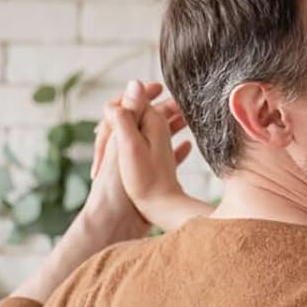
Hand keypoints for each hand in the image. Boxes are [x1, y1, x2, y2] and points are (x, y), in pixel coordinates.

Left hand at [100, 80, 210, 231]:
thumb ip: (129, 115)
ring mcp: (137, 163)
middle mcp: (126, 147)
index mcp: (120, 135)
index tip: (160, 86)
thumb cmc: (121, 187)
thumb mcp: (127, 144)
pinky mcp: (147, 180)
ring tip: (189, 120)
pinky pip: (163, 158)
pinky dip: (175, 150)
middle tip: (184, 103)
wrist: (118, 223)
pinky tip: (189, 148)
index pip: (128, 106)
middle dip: (163, 109)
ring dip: (171, 126)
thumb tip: (134, 84)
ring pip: (155, 137)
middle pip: (145, 120)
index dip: (142, 94)